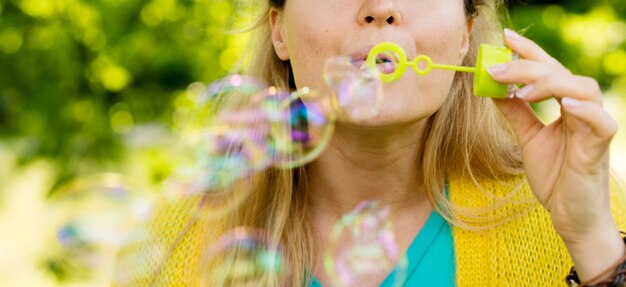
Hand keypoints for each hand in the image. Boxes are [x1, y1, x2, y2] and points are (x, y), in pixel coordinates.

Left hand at [488, 28, 623, 281]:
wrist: (570, 215)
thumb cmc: (554, 176)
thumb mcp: (528, 139)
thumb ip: (516, 113)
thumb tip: (494, 89)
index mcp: (565, 105)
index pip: (548, 69)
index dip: (529, 51)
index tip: (504, 38)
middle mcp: (581, 110)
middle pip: (561, 74)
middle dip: (527, 66)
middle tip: (496, 67)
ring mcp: (593, 127)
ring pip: (583, 89)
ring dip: (552, 83)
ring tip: (523, 89)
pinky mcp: (599, 148)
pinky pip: (601, 122)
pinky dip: (583, 110)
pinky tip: (562, 105)